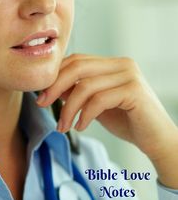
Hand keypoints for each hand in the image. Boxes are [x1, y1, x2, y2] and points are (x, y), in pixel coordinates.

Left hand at [37, 53, 177, 187]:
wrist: (157, 140)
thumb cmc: (128, 121)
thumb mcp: (97, 104)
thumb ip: (79, 92)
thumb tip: (51, 87)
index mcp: (113, 63)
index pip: (77, 60)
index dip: (56, 75)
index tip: (41, 94)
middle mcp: (122, 64)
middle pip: (78, 66)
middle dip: (55, 86)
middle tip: (41, 104)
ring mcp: (129, 75)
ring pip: (85, 85)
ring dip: (68, 108)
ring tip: (63, 126)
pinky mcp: (133, 91)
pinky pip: (99, 100)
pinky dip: (84, 115)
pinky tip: (80, 127)